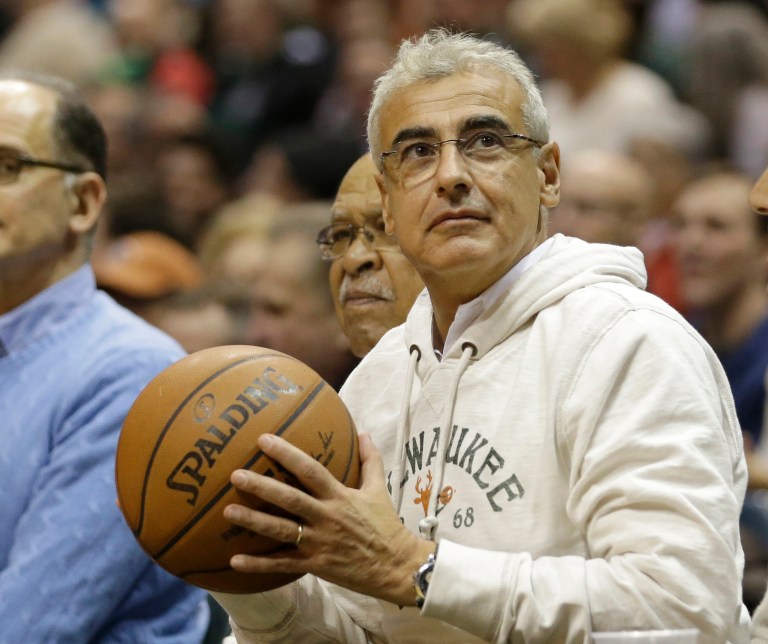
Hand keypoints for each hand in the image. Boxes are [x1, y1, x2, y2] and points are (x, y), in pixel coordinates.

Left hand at [223, 432, 435, 605]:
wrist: (396, 565)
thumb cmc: (386, 525)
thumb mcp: (378, 489)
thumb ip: (370, 459)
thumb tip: (364, 432)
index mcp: (340, 496)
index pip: (310, 470)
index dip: (287, 454)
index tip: (264, 440)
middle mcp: (326, 517)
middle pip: (290, 499)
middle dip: (262, 486)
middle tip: (236, 475)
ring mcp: (319, 543)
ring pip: (281, 531)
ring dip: (254, 521)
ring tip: (228, 511)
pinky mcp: (316, 565)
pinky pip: (282, 565)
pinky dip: (258, 564)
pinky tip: (235, 560)